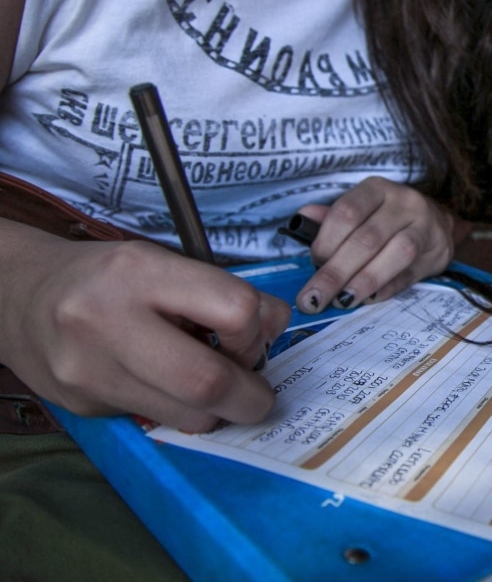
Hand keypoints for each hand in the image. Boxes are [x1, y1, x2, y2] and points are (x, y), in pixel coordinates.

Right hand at [0, 227, 290, 432]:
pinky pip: (156, 421)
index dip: (260, 332)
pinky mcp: (84, 405)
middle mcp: (109, 320)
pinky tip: (171, 389)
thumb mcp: (163, 262)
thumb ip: (218, 294)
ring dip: (218, 412)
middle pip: (209, 380)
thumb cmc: (108, 277)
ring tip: (215, 389)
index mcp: (142, 272)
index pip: (235, 310)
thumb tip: (273, 332)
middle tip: (260, 396)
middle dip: (251, 397)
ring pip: (187, 416)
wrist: (19, 295)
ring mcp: (91, 370)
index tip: (258, 338)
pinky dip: (180, 412)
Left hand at [294, 177, 454, 313]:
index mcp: (378, 189)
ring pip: (397, 254)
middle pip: (368, 239)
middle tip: (314, 298)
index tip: (313, 263)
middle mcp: (405, 203)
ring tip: (342, 301)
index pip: (347, 211)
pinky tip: (367, 300)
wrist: (437, 222)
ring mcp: (426, 228)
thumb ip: (332, 218)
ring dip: (364, 281)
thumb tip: (303, 219)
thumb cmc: (388, 218)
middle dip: (336, 272)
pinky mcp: (437, 254)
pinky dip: (386, 290)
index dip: (326, 241)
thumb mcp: (362, 209)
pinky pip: (411, 274)